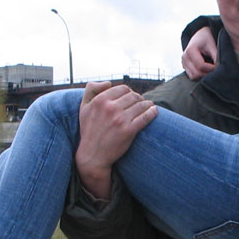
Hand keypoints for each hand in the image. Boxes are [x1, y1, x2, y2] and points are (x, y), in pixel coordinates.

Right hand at [74, 81, 157, 199]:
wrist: (93, 155)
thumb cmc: (89, 130)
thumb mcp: (84, 107)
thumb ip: (91, 89)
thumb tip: (108, 83)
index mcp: (100, 100)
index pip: (122, 88)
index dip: (129, 92)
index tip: (131, 97)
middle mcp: (110, 108)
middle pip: (133, 95)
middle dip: (139, 98)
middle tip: (141, 102)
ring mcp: (120, 119)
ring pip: (141, 104)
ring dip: (147, 104)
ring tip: (149, 106)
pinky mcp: (129, 131)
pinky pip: (146, 116)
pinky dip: (152, 112)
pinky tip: (154, 111)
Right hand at [182, 27, 217, 79]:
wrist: (199, 35)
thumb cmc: (206, 38)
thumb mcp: (212, 45)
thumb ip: (216, 56)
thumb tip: (219, 68)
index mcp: (190, 50)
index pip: (201, 66)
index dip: (211, 68)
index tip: (219, 66)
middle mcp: (184, 58)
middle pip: (196, 74)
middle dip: (207, 74)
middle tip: (216, 70)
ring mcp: (183, 63)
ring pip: (193, 77)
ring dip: (203, 76)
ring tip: (211, 69)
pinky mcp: (185, 67)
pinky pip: (192, 76)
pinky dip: (200, 75)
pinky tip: (206, 70)